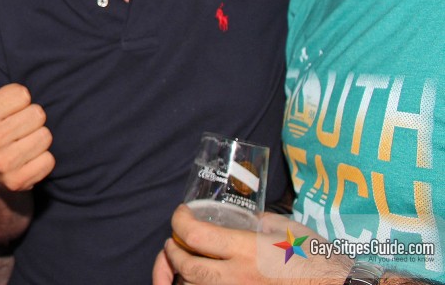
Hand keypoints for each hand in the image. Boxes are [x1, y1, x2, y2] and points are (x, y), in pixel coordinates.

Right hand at [0, 57, 53, 198]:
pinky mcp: (20, 182)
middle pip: (37, 114)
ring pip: (45, 136)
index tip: (5, 111)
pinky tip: (25, 161)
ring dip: (36, 139)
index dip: (17, 101)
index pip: (22, 93)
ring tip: (20, 143)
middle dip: (28, 119)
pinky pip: (48, 160)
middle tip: (14, 128)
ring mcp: (4, 164)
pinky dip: (41, 160)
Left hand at [161, 204, 350, 284]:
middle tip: (174, 242)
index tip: (181, 214)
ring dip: (183, 277)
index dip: (179, 221)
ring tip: (184, 265)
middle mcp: (238, 277)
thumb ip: (257, 222)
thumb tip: (241, 219)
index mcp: (247, 250)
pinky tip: (201, 282)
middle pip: (187, 267)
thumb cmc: (319, 260)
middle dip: (173, 253)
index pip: (195, 234)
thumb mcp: (286, 228)